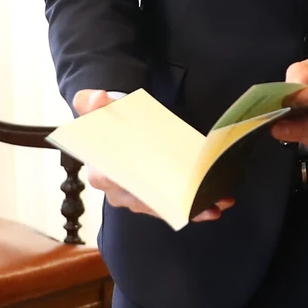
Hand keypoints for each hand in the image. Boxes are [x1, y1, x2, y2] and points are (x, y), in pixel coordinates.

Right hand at [71, 89, 234, 222]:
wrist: (115, 127)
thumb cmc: (106, 120)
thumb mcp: (94, 106)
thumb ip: (89, 101)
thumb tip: (98, 98)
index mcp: (101, 174)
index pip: (121, 186)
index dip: (142, 190)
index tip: (162, 188)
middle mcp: (118, 193)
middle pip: (149, 202)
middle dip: (176, 203)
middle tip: (204, 199)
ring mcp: (137, 199)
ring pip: (165, 209)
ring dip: (191, 209)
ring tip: (217, 204)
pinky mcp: (154, 200)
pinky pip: (172, 209)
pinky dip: (193, 210)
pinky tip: (214, 207)